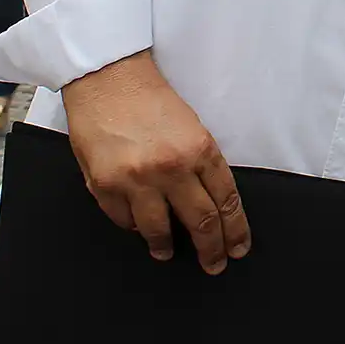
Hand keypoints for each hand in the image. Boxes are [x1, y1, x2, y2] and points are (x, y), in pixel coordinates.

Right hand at [61, 50, 249, 274]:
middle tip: (214, 263)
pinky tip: (139, 227)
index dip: (235, 229)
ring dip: (166, 246)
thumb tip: (211, 202)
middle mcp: (172, 168)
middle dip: (211, 249)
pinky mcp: (105, 186)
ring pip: (159, 230)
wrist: (109, 80)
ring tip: (168, 251)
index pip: (226, 200)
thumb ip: (200, 163)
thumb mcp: (191, 126)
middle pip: (201, 222)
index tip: (239, 246)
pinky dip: (133, 227)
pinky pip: (124, 221)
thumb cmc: (151, 99)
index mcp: (200, 149)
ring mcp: (137, 180)